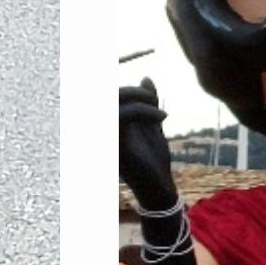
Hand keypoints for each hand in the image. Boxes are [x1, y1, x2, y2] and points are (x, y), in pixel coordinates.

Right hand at [119, 78, 179, 209]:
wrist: (158, 187)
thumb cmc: (153, 161)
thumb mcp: (151, 124)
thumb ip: (147, 102)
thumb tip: (146, 77)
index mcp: (109, 127)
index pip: (108, 97)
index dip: (128, 90)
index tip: (150, 97)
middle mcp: (102, 132)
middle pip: (107, 96)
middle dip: (133, 92)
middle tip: (153, 99)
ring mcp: (106, 138)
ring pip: (113, 102)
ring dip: (137, 98)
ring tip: (158, 110)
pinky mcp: (115, 144)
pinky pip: (124, 115)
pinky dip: (145, 110)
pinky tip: (163, 118)